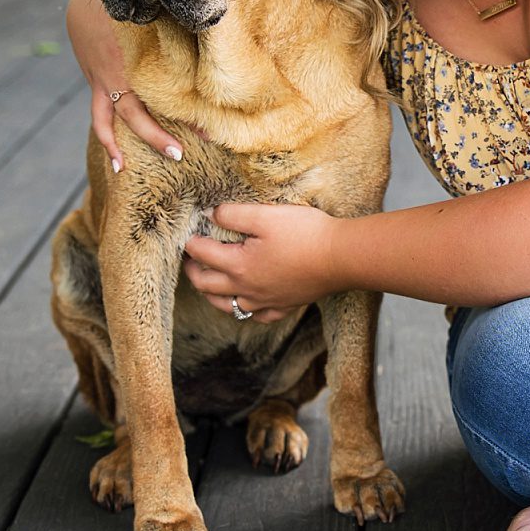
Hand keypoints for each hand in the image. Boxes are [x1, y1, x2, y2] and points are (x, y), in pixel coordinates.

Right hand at [65, 0, 194, 170]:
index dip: (188, 112)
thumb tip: (209, 34)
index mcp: (137, 58)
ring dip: (116, 143)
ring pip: (111, 118)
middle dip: (156, 136)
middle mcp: (119, 73)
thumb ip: (178, 29)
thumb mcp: (155, 14)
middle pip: (135, 113)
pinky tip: (115, 156)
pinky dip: (106, 132)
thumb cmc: (130, 4)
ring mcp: (103, 79)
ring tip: (123, 167)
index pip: (165, 92)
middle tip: (179, 154)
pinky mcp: (95, 81)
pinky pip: (98, 112)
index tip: (209, 130)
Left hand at [182, 202, 338, 321]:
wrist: (341, 257)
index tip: (188, 234)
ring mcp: (265, 301)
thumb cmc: (305, 234)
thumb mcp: (266, 215)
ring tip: (209, 284)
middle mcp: (246, 288)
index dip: (191, 242)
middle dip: (193, 272)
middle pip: (207, 285)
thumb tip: (211, 214)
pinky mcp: (284, 306)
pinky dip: (246, 310)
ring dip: (212, 296)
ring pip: (228, 306)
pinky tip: (247, 303)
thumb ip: (233, 214)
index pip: (202, 254)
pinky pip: (257, 316)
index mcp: (238, 265)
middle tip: (190, 260)